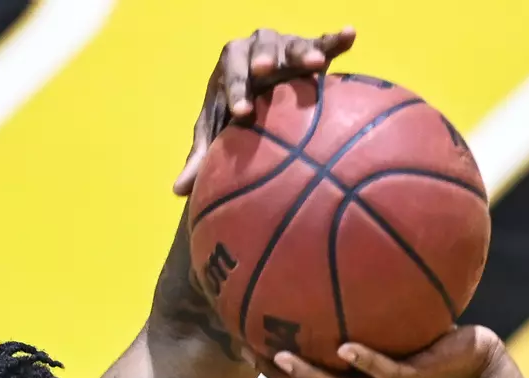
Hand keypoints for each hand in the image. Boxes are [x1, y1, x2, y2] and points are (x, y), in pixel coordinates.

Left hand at [173, 26, 356, 195]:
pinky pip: (324, 43)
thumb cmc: (235, 115)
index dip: (235, 94)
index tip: (242, 114)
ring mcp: (283, 47)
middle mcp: (256, 50)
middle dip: (261, 60)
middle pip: (258, 51)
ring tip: (316, 63)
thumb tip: (178, 191)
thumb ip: (202, 157)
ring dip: (303, 51)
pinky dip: (336, 39)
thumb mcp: (218, 132)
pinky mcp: (310, 48)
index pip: (231, 79)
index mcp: (229, 66)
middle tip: (264, 71)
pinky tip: (350, 34)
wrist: (260, 89)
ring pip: (292, 45)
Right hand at [259, 327, 509, 377]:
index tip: (246, 346)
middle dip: (280, 377)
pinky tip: (345, 347)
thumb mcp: (399, 323)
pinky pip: (385, 370)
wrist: (479, 367)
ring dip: (309, 376)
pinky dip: (364, 360)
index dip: (275, 371)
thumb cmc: (437, 343)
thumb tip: (349, 263)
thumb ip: (371, 306)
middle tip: (248, 354)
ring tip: (280, 357)